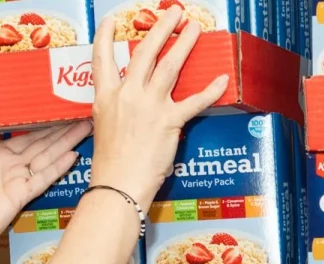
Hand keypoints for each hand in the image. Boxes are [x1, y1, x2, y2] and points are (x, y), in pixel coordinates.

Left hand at [0, 110, 92, 261]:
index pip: (23, 135)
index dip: (40, 122)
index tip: (55, 107)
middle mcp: (10, 166)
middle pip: (41, 143)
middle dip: (60, 129)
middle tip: (80, 113)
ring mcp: (17, 180)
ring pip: (46, 157)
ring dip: (65, 143)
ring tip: (84, 127)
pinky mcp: (21, 196)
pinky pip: (43, 178)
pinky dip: (58, 167)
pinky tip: (73, 154)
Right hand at [88, 7, 228, 202]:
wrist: (117, 185)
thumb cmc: (110, 165)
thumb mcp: (104, 128)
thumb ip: (115, 109)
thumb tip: (127, 103)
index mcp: (106, 98)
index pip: (102, 60)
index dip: (105, 37)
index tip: (110, 21)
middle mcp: (127, 96)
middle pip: (146, 53)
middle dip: (161, 28)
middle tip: (173, 13)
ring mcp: (149, 106)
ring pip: (170, 66)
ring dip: (185, 44)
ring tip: (194, 28)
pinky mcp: (169, 121)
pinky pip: (194, 101)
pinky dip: (210, 90)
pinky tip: (222, 79)